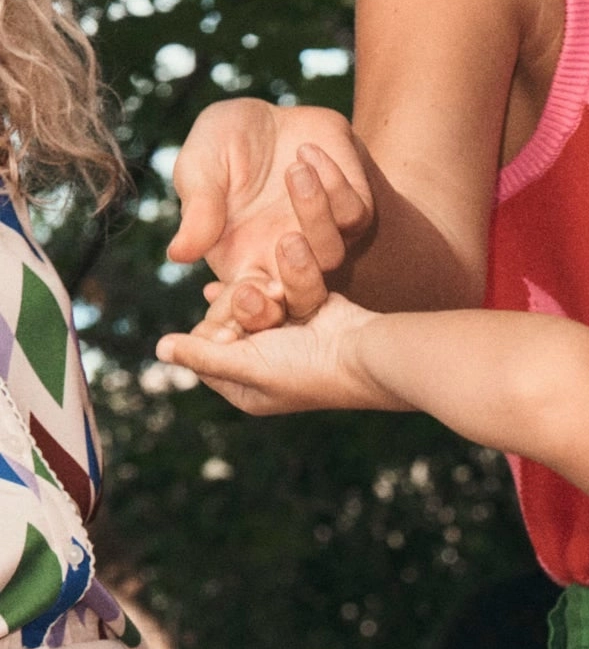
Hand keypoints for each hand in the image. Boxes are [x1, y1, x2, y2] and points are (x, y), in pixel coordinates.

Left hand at [157, 293, 399, 416]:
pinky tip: (284, 258)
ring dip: (264, 294)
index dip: (208, 333)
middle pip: (230, 326)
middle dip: (239, 310)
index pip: (207, 356)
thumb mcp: (248, 366)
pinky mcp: (311, 312)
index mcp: (248, 390)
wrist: (369, 353)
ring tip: (276, 291)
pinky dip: (288, 282)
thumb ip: (203, 355)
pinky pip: (287, 291)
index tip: (222, 319)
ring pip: (258, 305)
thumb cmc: (310, 370)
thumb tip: (159, 349)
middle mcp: (266, 366)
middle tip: (253, 302)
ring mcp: (290, 338)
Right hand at [168, 100, 374, 329]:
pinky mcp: (352, 212)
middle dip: (298, 282)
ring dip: (315, 213)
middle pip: (302, 297)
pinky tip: (307, 151)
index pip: (247, 304)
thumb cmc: (222, 146)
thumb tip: (179, 254)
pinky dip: (334, 184)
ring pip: (330, 254)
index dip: (248, 311)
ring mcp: (321, 238)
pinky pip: (353, 214)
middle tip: (286, 243)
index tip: (247, 296)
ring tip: (293, 169)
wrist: (266, 115)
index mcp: (242, 262)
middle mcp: (284, 260)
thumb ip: (198, 209)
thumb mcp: (200, 168)